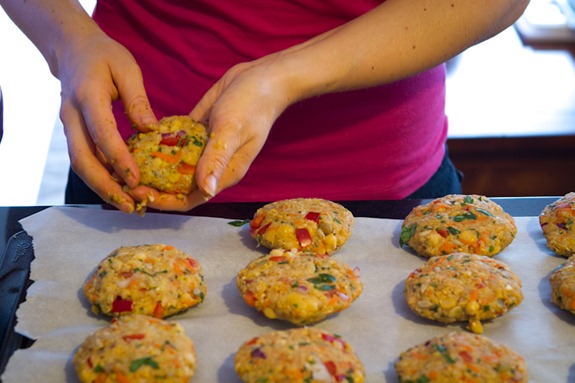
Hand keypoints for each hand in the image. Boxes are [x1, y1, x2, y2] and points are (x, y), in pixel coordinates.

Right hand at [58, 34, 156, 212]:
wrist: (72, 50)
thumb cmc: (104, 56)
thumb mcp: (126, 68)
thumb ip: (138, 99)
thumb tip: (151, 129)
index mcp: (87, 97)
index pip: (102, 134)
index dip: (119, 159)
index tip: (136, 179)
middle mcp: (72, 116)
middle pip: (82, 160)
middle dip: (106, 186)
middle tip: (131, 205)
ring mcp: (69, 127)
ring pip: (81, 166)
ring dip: (103, 189)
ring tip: (129, 206)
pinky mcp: (74, 134)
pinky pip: (85, 161)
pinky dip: (101, 178)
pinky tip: (122, 190)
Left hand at [130, 55, 295, 210]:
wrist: (263, 77)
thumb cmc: (252, 106)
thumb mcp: (231, 131)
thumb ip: (216, 160)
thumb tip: (205, 190)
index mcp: (224, 172)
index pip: (191, 198)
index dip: (166, 201)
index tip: (140, 194)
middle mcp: (213, 164)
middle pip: (180, 184)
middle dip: (155, 185)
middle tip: (125, 177)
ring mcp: (207, 147)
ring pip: (177, 164)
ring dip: (155, 164)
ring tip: (128, 160)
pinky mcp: (201, 129)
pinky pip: (178, 141)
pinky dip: (162, 141)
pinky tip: (141, 136)